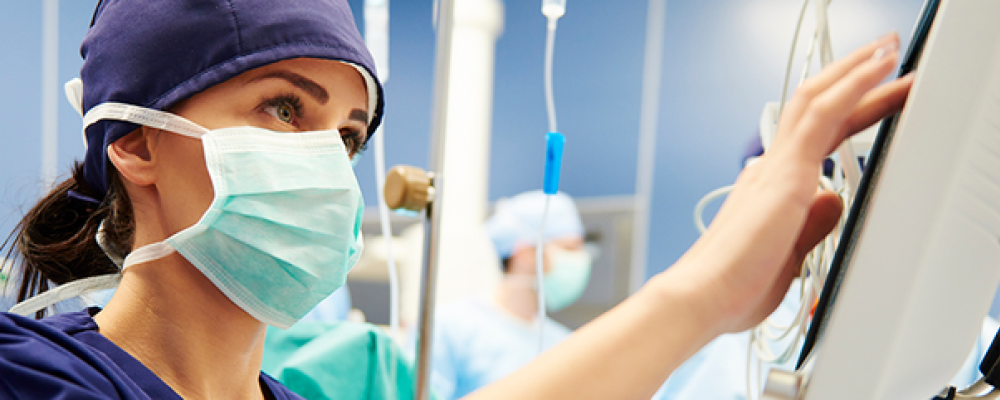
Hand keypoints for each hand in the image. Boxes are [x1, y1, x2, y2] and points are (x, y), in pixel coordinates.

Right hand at [669, 33, 913, 334]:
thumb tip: (831, 201)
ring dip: (857, 71)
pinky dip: (853, 86)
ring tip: (886, 49)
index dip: (848, 113)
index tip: (872, 99)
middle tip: (884, 57)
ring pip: (818, 99)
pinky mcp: (786, 175)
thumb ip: (813, 225)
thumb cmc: (734, 286)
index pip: (816, 138)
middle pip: (816, 109)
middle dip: (854, 81)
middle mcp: (770, 171)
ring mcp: (776, 169)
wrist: (703, 295)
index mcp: (770, 189)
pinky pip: (823, 115)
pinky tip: (877, 68)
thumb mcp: (790, 256)